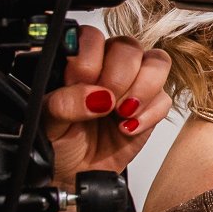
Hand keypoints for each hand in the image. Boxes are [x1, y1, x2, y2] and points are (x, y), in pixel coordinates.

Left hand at [42, 27, 171, 190]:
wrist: (74, 174)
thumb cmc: (57, 144)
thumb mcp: (47, 123)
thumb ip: (65, 103)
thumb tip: (97, 96)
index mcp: (77, 62)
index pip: (92, 37)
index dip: (92, 59)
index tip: (82, 83)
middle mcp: (107, 66)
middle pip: (129, 47)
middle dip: (119, 77)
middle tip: (106, 104)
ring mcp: (134, 84)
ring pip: (157, 62)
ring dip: (143, 89)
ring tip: (123, 113)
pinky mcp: (153, 105)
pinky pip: (165, 98)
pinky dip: (149, 114)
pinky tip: (128, 128)